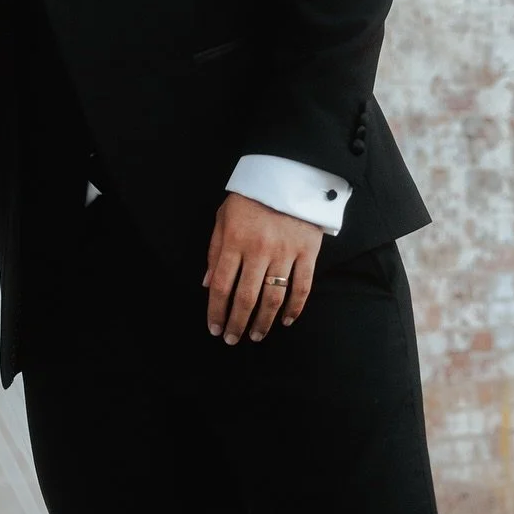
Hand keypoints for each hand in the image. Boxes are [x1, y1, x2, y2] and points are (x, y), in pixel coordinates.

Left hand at [204, 193, 321, 344]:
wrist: (288, 174)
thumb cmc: (250, 198)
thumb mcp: (223, 218)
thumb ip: (214, 251)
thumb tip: (206, 284)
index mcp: (234, 241)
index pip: (220, 285)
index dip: (216, 311)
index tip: (214, 328)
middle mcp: (258, 250)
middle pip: (245, 297)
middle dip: (237, 323)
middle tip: (232, 339)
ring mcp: (285, 252)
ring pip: (273, 297)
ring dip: (263, 321)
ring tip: (257, 336)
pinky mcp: (307, 252)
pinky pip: (302, 287)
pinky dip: (295, 308)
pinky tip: (285, 321)